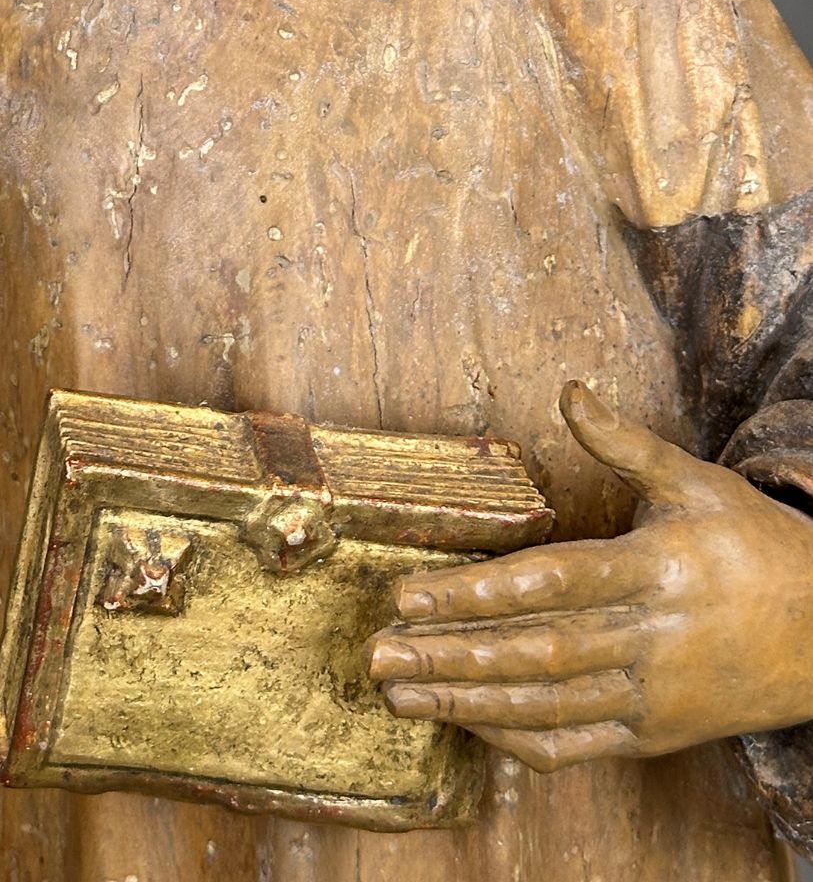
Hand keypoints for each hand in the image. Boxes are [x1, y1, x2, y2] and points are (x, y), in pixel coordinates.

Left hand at [366, 381, 812, 771]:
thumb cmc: (754, 546)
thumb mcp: (696, 483)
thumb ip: (625, 443)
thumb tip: (569, 388)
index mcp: (658, 570)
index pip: (551, 582)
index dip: (477, 592)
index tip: (409, 594)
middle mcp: (652, 640)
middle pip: (536, 652)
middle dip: (450, 655)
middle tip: (378, 651)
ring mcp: (653, 696)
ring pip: (546, 706)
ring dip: (466, 703)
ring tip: (398, 691)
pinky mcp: (654, 736)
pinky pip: (576, 744)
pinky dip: (517, 738)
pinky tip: (466, 722)